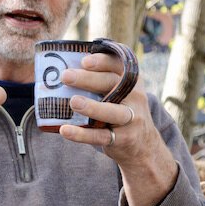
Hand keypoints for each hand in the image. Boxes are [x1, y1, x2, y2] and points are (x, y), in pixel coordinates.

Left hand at [57, 53, 177, 205]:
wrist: (143, 145)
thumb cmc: (119, 109)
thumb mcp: (119, 91)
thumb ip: (98, 79)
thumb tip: (61, 68)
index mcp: (130, 80)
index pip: (118, 65)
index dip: (102, 61)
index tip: (84, 61)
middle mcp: (134, 97)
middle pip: (111, 84)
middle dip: (88, 79)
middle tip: (66, 76)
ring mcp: (131, 118)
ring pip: (112, 111)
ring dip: (92, 107)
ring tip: (73, 101)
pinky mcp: (123, 139)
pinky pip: (101, 136)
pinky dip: (82, 134)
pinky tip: (65, 130)